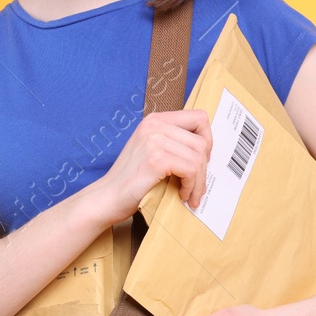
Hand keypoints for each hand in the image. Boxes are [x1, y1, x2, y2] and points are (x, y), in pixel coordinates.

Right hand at [87, 109, 212, 222]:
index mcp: (156, 120)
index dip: (207, 140)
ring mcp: (154, 140)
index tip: (201, 160)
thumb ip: (174, 142)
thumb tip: (207, 148)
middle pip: (202, 141)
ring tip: (191, 194)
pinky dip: (191, 186)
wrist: (107, 197)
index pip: (199, 118)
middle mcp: (155, 125)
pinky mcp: (156, 159)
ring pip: (199, 158)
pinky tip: (182, 195)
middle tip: (197, 185)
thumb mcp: (153, 150)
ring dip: (199, 181)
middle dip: (205, 168)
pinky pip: (191, 170)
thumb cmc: (133, 178)